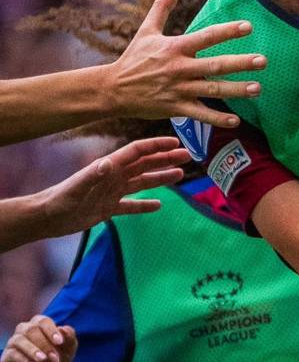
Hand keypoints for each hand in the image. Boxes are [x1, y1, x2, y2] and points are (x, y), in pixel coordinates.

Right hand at [2, 317, 75, 361]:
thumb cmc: (56, 358)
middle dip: (45, 344)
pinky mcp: (6, 357)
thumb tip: (64, 328)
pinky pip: (12, 354)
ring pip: (19, 340)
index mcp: (39, 325)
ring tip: (43, 360)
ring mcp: (13, 343)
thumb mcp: (68, 349)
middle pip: (30, 329)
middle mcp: (24, 330)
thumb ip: (69, 337)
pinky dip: (24, 360)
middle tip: (55, 358)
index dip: (51, 330)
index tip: (60, 342)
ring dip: (33, 350)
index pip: (42, 321)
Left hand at [36, 137, 189, 239]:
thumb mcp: (77, 187)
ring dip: (161, 177)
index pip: (138, 151)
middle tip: (188, 155)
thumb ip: (93, 175)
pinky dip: (145, 205)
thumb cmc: (60, 200)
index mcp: (110, 167)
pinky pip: (132, 205)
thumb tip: (110, 163)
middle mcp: (114, 176)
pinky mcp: (109, 208)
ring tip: (181, 174)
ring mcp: (113, 192)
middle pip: (145, 164)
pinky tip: (158, 205)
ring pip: (142, 182)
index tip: (176, 142)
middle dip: (166, 158)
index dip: (157, 145)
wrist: (47, 218)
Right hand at [107, 0, 265, 127]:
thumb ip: (162, 7)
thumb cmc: (133, 58)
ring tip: (257, 88)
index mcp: (175, 47)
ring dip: (236, 90)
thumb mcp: (146, 31)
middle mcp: (179, 68)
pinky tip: (236, 121)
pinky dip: (217, 119)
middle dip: (240, 63)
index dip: (227, 31)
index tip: (248, 26)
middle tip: (263, 61)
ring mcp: (178, 89)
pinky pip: (200, 114)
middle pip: (215, 65)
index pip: (206, 37)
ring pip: (212, 90)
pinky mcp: (175, 108)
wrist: (112, 90)